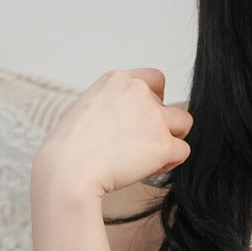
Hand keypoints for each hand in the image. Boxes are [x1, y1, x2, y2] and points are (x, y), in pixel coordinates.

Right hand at [32, 68, 192, 197]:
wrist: (68, 171)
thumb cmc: (69, 148)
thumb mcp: (88, 107)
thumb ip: (115, 103)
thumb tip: (133, 117)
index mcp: (118, 80)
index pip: (155, 79)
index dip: (155, 100)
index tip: (144, 118)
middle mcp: (139, 92)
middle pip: (169, 107)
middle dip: (159, 126)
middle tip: (135, 146)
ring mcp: (154, 117)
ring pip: (183, 125)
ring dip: (169, 141)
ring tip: (145, 157)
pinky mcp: (163, 143)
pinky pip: (182, 151)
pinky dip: (169, 163)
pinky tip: (146, 169)